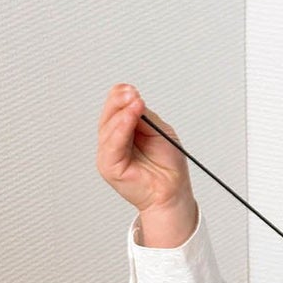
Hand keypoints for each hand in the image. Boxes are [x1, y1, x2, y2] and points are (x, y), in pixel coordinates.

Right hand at [95, 83, 194, 215]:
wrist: (174, 192)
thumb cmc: (169, 167)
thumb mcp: (160, 132)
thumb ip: (145, 118)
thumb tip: (134, 100)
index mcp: (124, 132)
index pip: (116, 109)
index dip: (121, 97)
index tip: (132, 90)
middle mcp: (115, 142)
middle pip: (108, 116)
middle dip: (119, 101)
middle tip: (132, 93)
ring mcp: (110, 154)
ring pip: (108, 128)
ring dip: (121, 113)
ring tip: (134, 103)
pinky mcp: (110, 167)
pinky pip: (112, 145)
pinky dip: (120, 129)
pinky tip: (128, 119)